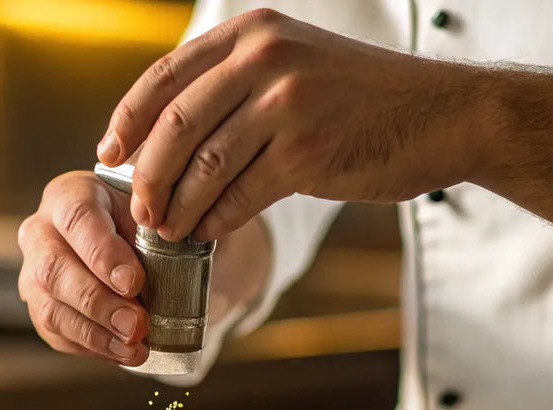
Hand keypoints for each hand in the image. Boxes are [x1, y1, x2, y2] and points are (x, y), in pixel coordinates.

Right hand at [17, 170, 149, 365]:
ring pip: (51, 308)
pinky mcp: (42, 308)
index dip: (103, 253)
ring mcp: (34, 273)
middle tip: (136, 325)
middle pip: (54, 268)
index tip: (134, 282)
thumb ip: (157, 236)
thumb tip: (169, 270)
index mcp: (70, 196)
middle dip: (98, 302)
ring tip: (134, 348)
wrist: (133, 245)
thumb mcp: (154, 217)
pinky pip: (59, 334)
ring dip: (95, 334)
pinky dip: (94, 348)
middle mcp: (41, 232)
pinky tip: (124, 353)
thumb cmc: (143, 225)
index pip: (76, 218)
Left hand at [97, 9, 474, 241]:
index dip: (128, 121)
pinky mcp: (306, 152)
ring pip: (204, 164)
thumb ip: (236, 83)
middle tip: (139, 210)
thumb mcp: (296, 62)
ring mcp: (286, 104)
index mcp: (253, 33)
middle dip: (148, 175)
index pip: (165, 76)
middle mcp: (265, 59)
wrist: (443, 115)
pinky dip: (216, 220)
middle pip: (175, 123)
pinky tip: (207, 234)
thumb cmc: (363, 99)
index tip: (109, 156)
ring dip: (177, 206)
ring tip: (166, 230)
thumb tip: (165, 132)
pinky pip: (240, 194)